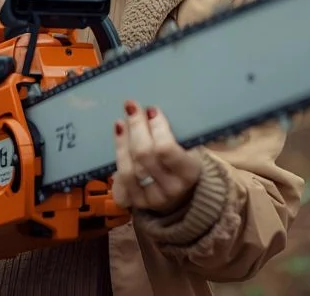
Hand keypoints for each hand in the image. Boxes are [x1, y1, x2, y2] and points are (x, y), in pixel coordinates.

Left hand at [112, 99, 202, 213]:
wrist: (183, 194)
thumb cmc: (185, 161)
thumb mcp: (191, 148)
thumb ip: (178, 132)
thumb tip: (153, 109)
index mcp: (189, 172)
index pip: (165, 148)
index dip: (156, 127)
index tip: (151, 109)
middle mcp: (171, 188)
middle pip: (144, 155)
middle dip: (136, 127)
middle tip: (131, 107)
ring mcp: (151, 198)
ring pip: (128, 169)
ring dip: (122, 142)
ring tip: (120, 123)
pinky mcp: (135, 202)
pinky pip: (120, 183)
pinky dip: (118, 161)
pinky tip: (118, 144)